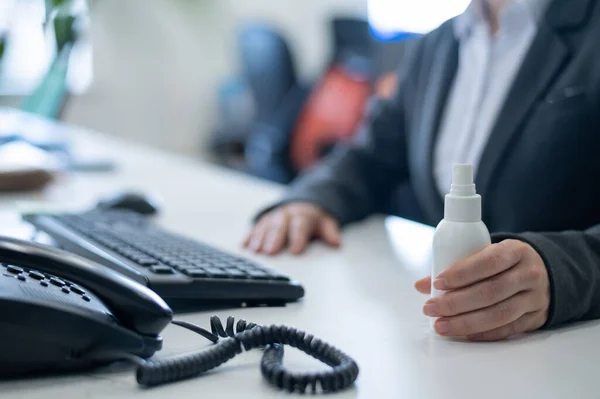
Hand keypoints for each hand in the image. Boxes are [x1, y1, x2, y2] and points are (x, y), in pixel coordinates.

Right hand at [243, 203, 340, 255]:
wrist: (303, 203)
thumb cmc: (314, 219)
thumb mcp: (326, 222)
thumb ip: (330, 231)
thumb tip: (336, 242)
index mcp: (303, 215)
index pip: (300, 226)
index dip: (298, 238)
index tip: (295, 251)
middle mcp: (286, 214)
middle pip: (280, 226)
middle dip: (275, 238)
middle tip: (270, 251)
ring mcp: (274, 217)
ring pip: (266, 226)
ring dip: (259, 238)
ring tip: (255, 250)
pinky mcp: (264, 220)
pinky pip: (255, 227)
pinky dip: (249, 236)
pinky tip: (244, 245)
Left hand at [415, 239, 549, 340]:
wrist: (546, 272)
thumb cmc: (506, 262)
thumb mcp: (487, 255)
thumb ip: (456, 267)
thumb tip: (421, 285)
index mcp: (516, 251)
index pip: (488, 262)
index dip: (461, 273)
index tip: (437, 283)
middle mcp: (529, 273)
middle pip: (491, 291)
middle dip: (456, 303)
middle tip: (431, 308)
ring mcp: (535, 297)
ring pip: (500, 314)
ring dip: (466, 322)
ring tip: (441, 325)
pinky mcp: (536, 318)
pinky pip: (508, 329)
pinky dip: (484, 333)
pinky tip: (464, 334)